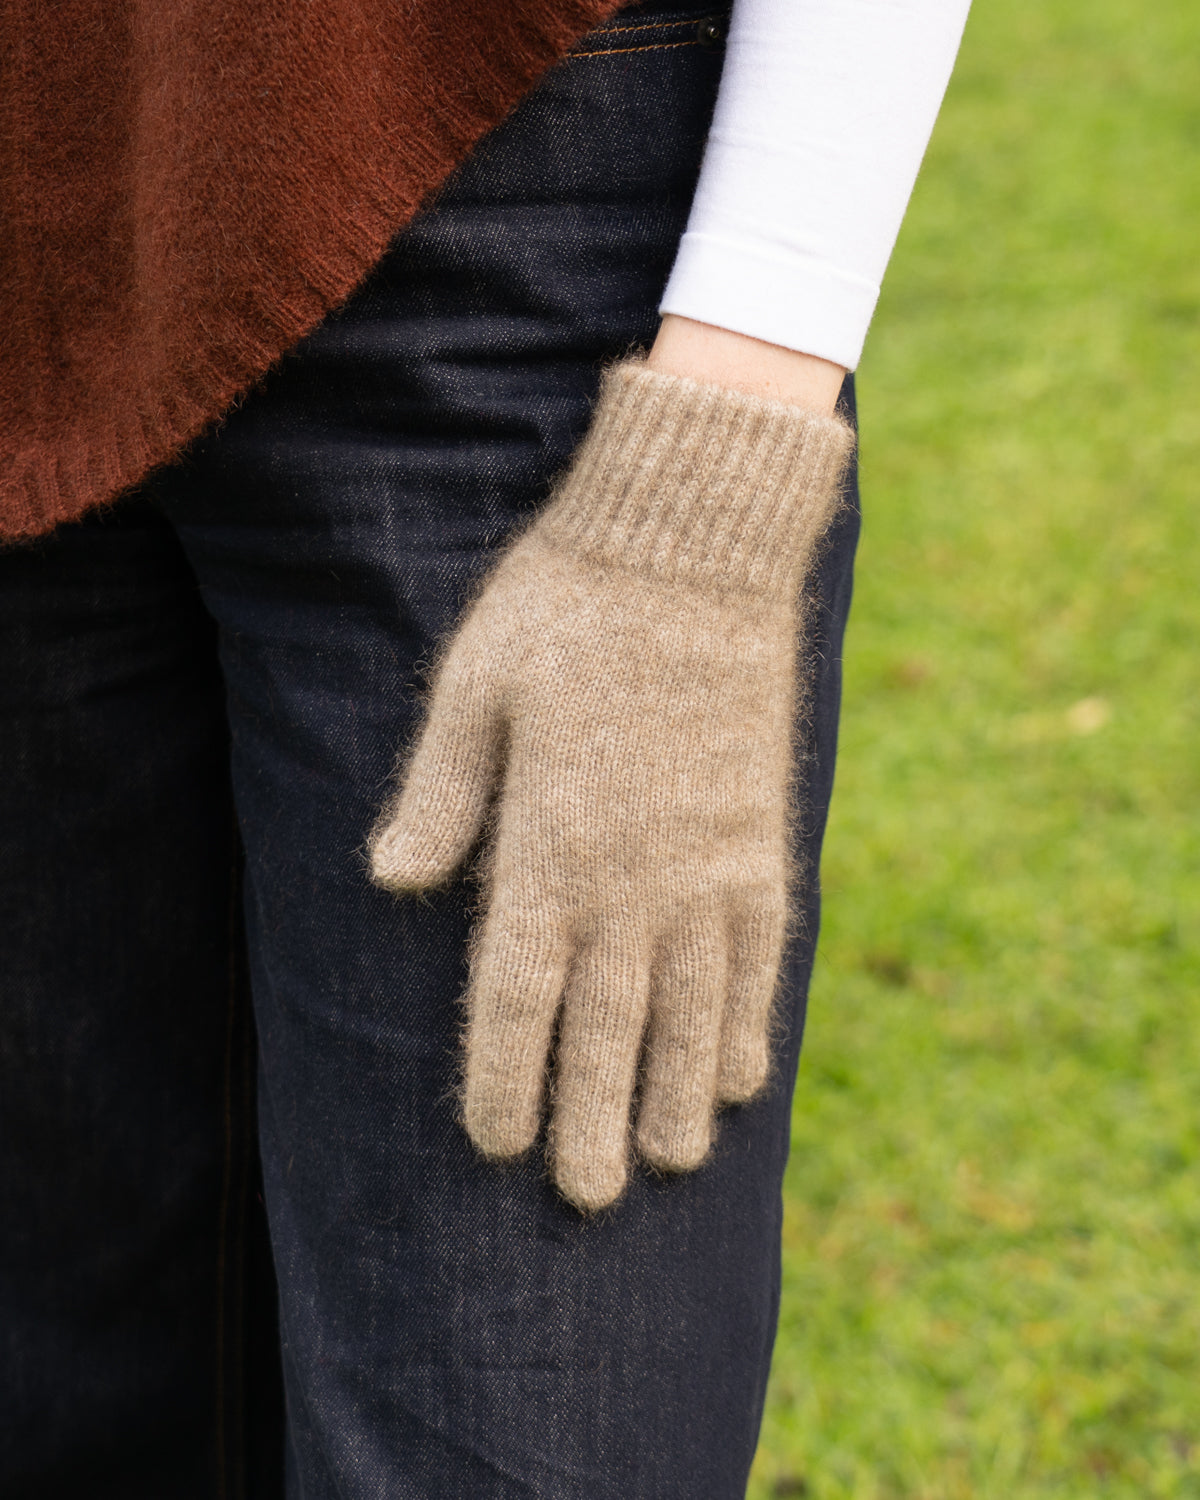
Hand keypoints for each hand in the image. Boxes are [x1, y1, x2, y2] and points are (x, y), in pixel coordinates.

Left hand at [370, 360, 852, 1208]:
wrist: (694, 546)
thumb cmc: (566, 607)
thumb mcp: (475, 686)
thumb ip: (441, 795)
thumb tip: (394, 881)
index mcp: (550, 843)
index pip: (516, 992)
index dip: (504, 1075)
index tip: (495, 1142)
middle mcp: (633, 876)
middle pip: (606, 1026)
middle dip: (590, 1116)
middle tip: (584, 1199)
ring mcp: (707, 864)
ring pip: (690, 1008)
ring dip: (675, 1093)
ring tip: (666, 1163)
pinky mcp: (761, 841)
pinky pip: (758, 955)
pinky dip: (748, 1021)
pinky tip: (741, 1077)